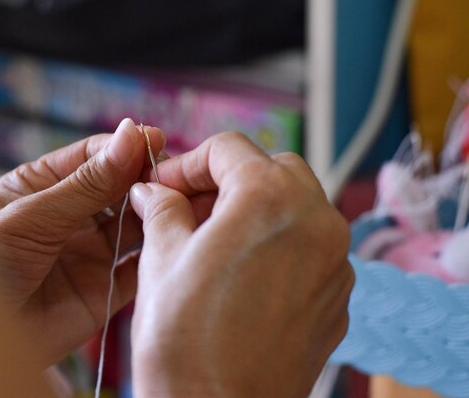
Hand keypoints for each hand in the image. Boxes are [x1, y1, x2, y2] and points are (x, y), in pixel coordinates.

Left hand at [0, 118, 164, 362]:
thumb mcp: (31, 216)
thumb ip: (85, 183)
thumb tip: (128, 135)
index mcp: (44, 186)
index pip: (93, 156)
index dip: (125, 147)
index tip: (156, 140)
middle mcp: (72, 215)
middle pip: (120, 187)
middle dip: (147, 178)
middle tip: (179, 173)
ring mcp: (90, 251)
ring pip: (136, 223)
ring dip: (159, 211)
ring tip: (186, 201)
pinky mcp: (105, 288)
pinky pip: (140, 266)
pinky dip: (160, 252)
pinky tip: (178, 238)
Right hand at [129, 132, 352, 397]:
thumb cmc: (185, 342)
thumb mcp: (160, 258)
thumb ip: (161, 209)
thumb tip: (154, 191)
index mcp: (271, 198)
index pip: (229, 149)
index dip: (187, 162)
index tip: (164, 185)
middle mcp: (317, 221)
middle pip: (272, 169)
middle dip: (228, 180)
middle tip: (188, 208)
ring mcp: (335, 262)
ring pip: (297, 206)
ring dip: (255, 209)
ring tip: (212, 240)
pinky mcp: (337, 298)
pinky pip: (309, 248)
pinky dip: (278, 244)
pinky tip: (242, 274)